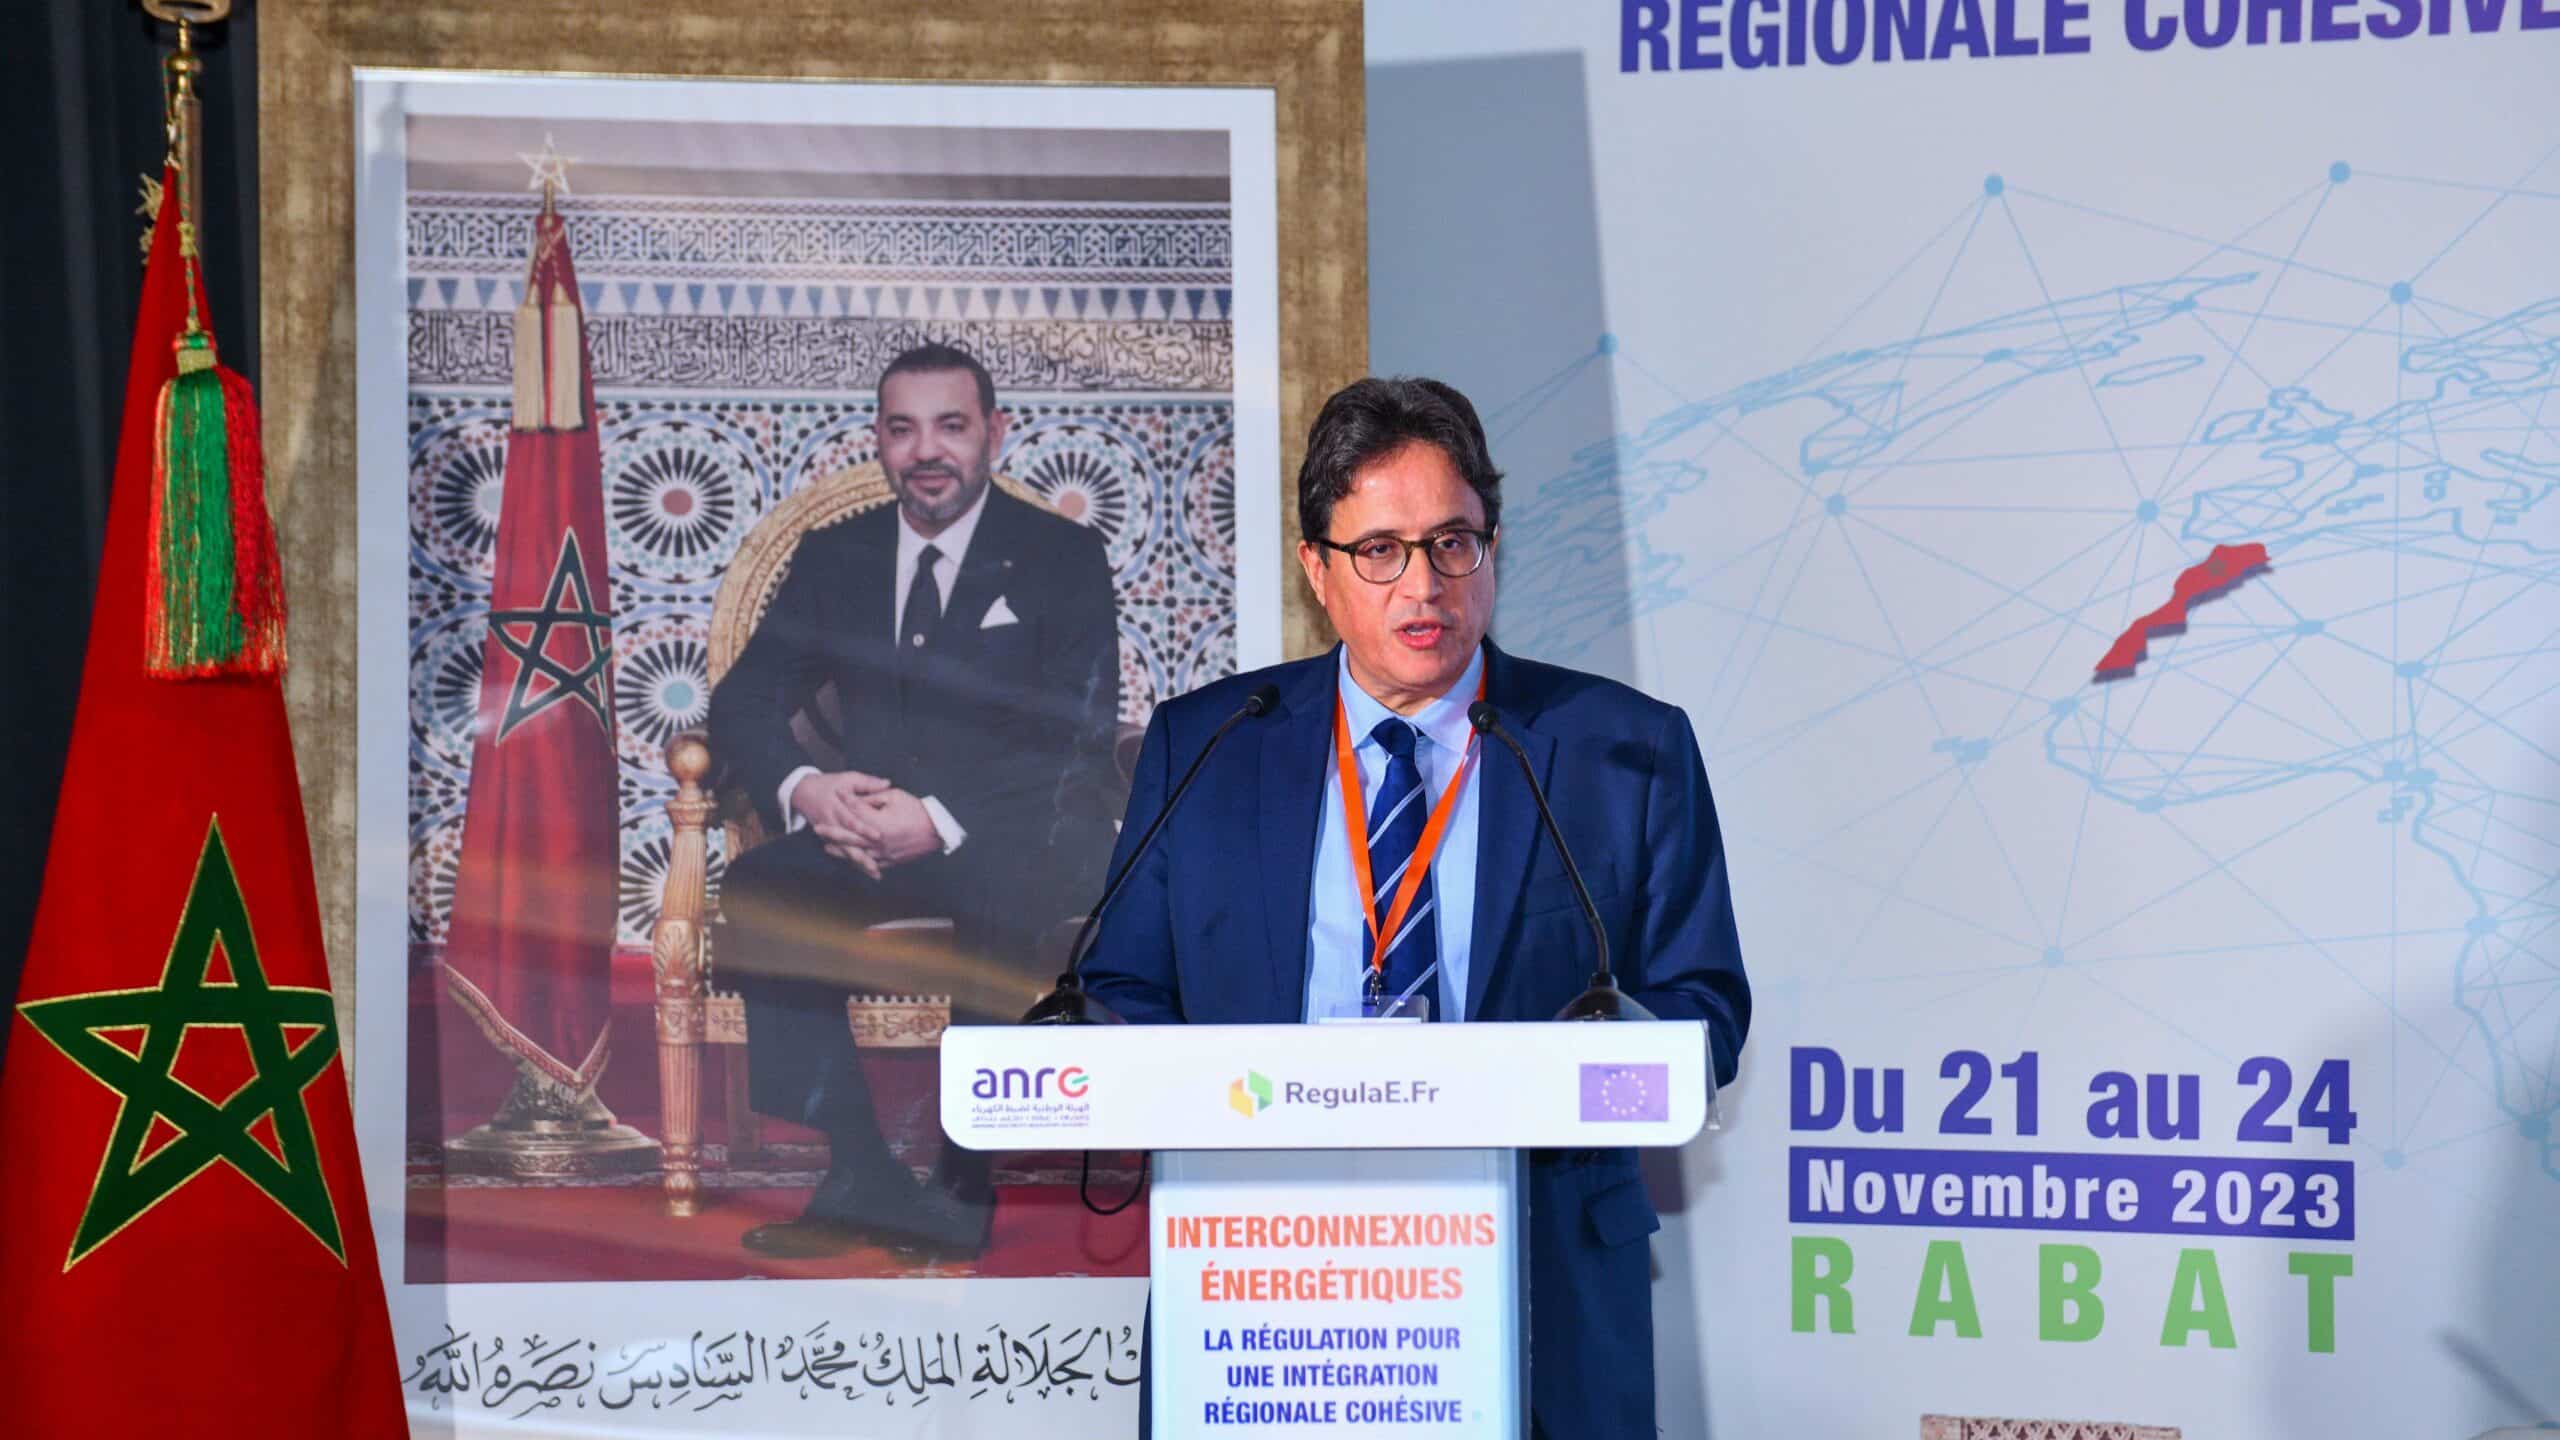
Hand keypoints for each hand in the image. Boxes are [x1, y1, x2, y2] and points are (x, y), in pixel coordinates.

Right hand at [790, 770, 892, 876]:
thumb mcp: (848, 778)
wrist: (804, 792)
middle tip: (876, 866)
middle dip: (861, 855)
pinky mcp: (830, 839)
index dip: (864, 829)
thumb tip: (887, 783)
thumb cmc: (830, 784)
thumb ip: (867, 783)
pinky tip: (867, 871)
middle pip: (847, 842)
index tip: (879, 836)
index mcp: (836, 807)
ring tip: (875, 873)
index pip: (851, 820)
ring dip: (859, 863)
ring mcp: (829, 833)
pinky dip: (854, 862)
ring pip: (845, 850)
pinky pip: (843, 852)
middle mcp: (831, 823)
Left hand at [829, 787, 944, 870]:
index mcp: (879, 823)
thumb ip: (875, 797)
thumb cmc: (918, 811)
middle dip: (833, 832)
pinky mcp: (891, 861)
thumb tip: (859, 798)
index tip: (837, 794)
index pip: (857, 811)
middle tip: (818, 828)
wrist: (938, 831)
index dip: (847, 801)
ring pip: (857, 853)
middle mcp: (879, 841)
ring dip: (841, 850)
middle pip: (851, 836)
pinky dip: (859, 861)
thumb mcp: (896, 797)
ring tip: (828, 847)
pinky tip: (851, 859)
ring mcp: (884, 853)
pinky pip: (871, 863)